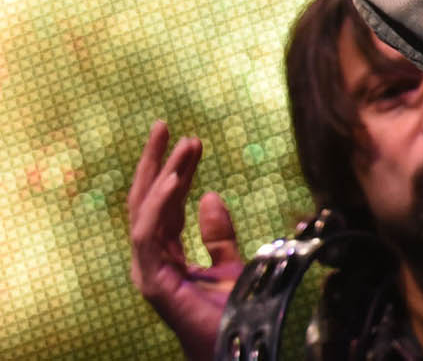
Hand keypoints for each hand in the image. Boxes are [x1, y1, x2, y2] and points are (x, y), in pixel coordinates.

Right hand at [127, 121, 244, 360]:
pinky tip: (178, 179)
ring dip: (164, 174)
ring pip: (147, 211)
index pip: (164, 203)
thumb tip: (211, 196)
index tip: (188, 138)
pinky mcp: (152, 280)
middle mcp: (151, 258)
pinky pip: (149, 234)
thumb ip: (219, 233)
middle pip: (147, 201)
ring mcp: (148, 270)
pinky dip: (160, 204)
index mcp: (165, 253)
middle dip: (156, 162)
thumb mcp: (231, 263)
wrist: (234, 345)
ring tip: (182, 144)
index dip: (174, 169)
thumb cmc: (231, 313)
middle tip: (166, 126)